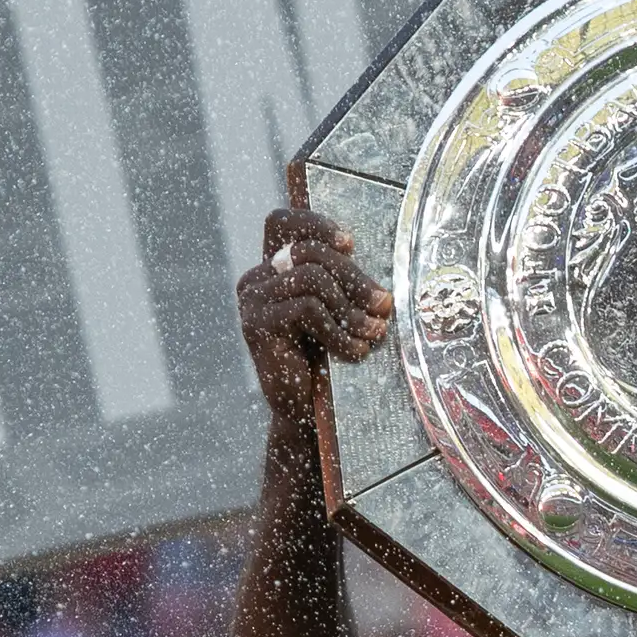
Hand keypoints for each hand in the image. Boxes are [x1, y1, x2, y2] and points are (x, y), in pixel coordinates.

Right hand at [237, 197, 391, 418]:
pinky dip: (339, 330)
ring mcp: (252, 301)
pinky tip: (355, 351)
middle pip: (308, 252)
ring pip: (312, 278)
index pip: (281, 223)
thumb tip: (378, 285)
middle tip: (384, 303)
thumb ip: (338, 287)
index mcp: (269, 271)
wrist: (299, 413)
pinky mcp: (257, 325)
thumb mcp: (332, 316)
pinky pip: (308, 308)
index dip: (315, 224)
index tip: (350, 244)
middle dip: (354, 277)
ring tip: (374, 332)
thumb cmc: (322, 362)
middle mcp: (255, 280)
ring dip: (351, 307)